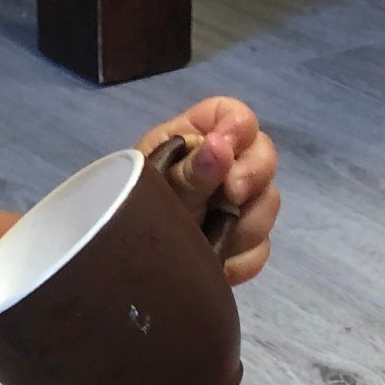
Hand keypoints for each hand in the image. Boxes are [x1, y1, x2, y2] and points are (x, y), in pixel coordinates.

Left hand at [137, 97, 278, 284]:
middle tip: (233, 195)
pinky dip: (240, 259)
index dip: (239, 127)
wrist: (118, 269)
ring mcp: (234, 207)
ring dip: (246, 221)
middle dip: (253, 175)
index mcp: (195, 139)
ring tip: (212, 237)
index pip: (234, 116)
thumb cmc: (126, 215)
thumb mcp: (152, 191)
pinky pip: (259, 248)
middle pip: (264, 156)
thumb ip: (187, 172)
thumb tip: (220, 148)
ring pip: (267, 204)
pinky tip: (216, 262)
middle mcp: (222, 168)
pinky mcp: (239, 245)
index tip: (228, 149)